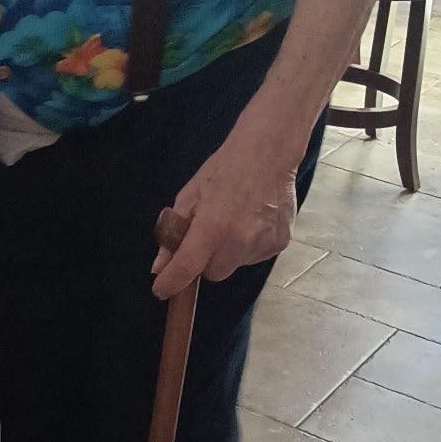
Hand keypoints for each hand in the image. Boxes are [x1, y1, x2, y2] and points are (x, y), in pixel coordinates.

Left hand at [152, 111, 299, 299]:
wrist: (269, 151)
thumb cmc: (225, 168)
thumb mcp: (190, 195)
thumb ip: (174, 233)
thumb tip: (159, 266)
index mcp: (213, 226)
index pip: (187, 268)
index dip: (171, 282)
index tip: (160, 289)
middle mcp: (240, 240)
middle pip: (213, 274)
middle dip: (205, 261)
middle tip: (208, 235)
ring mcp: (264, 244)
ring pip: (234, 265)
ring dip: (228, 252)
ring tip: (235, 220)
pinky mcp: (281, 243)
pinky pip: (254, 257)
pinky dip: (248, 246)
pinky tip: (252, 221)